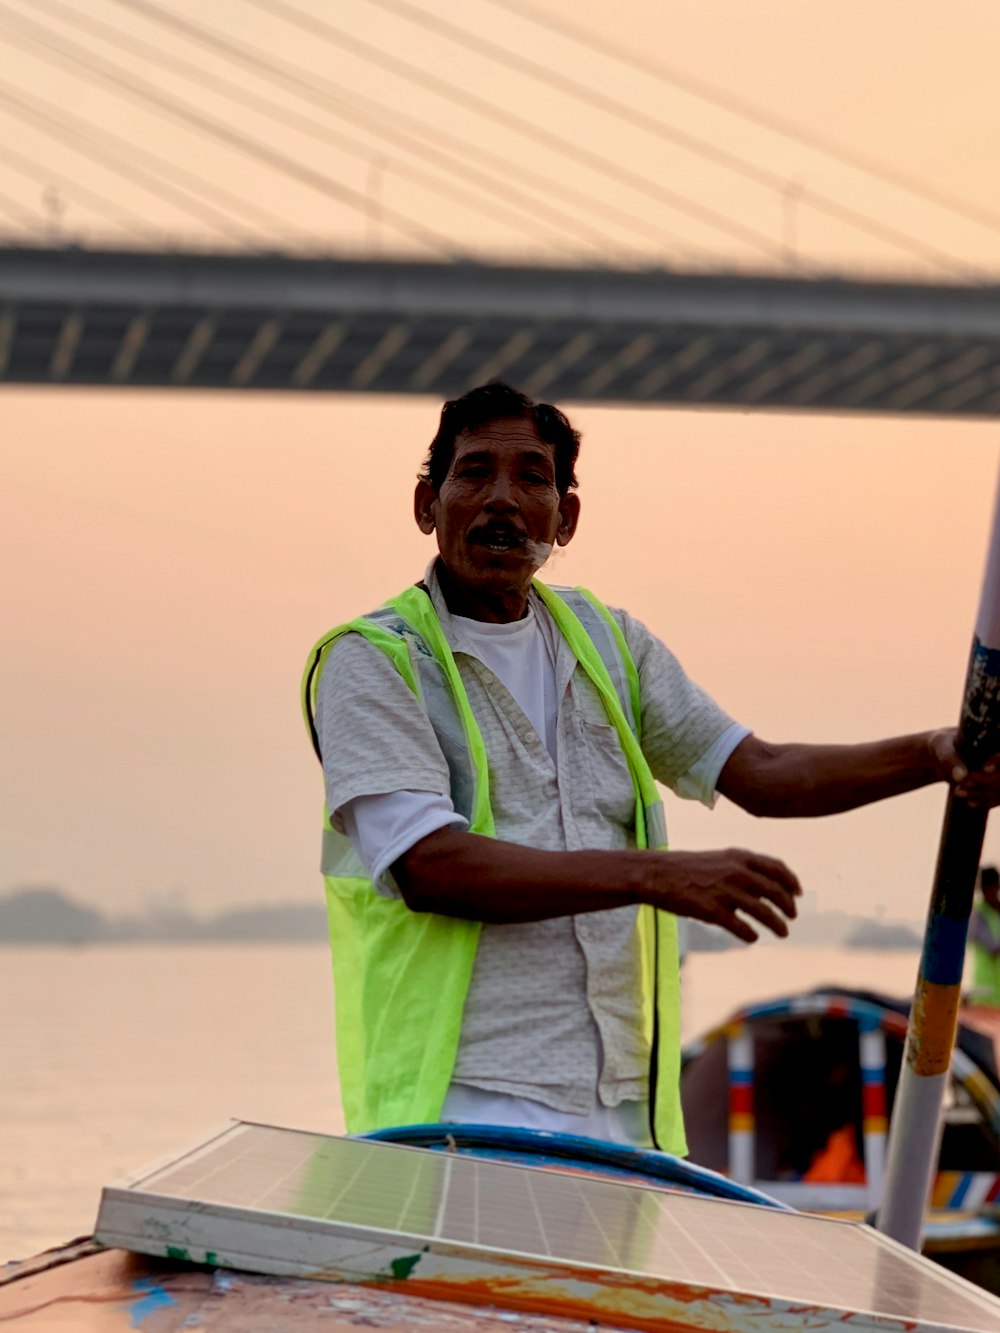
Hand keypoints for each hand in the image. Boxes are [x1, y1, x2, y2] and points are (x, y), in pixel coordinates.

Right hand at [649, 847, 801, 943]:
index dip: (792, 881)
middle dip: (788, 906)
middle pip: (776, 892)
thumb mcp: (718, 859)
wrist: (657, 874)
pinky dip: (751, 935)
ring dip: (777, 924)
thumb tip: (765, 886)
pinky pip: (741, 928)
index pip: (777, 868)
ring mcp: (726, 892)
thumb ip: (742, 868)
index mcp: (739, 856)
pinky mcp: (713, 912)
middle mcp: (737, 872)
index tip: (798, 893)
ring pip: (764, 912)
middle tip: (792, 917)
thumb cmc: (686, 867)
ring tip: (782, 932)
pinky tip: (752, 937)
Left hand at [928, 729, 999, 807]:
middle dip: (988, 782)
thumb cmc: (940, 744)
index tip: (984, 769)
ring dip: (984, 794)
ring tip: (958, 792)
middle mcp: (995, 757)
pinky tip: (970, 802)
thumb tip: (961, 777)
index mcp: (990, 741)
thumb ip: (949, 759)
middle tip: (964, 784)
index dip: (998, 761)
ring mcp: (995, 772)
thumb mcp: (941, 747)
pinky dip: (985, 802)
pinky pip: (997, 797)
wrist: (937, 756)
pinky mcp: (990, 784)